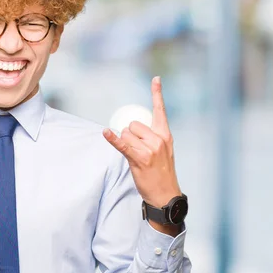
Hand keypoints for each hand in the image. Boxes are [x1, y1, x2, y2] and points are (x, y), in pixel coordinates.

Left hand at [103, 77, 181, 232]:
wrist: (166, 194)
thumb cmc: (162, 172)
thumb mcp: (164, 151)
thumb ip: (153, 137)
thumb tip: (132, 127)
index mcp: (165, 135)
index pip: (160, 110)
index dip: (157, 93)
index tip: (155, 78)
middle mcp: (158, 139)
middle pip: (134, 124)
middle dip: (130, 134)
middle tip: (137, 149)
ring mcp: (149, 149)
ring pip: (126, 134)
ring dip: (124, 143)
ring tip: (135, 157)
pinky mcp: (138, 159)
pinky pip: (121, 144)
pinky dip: (112, 138)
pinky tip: (105, 132)